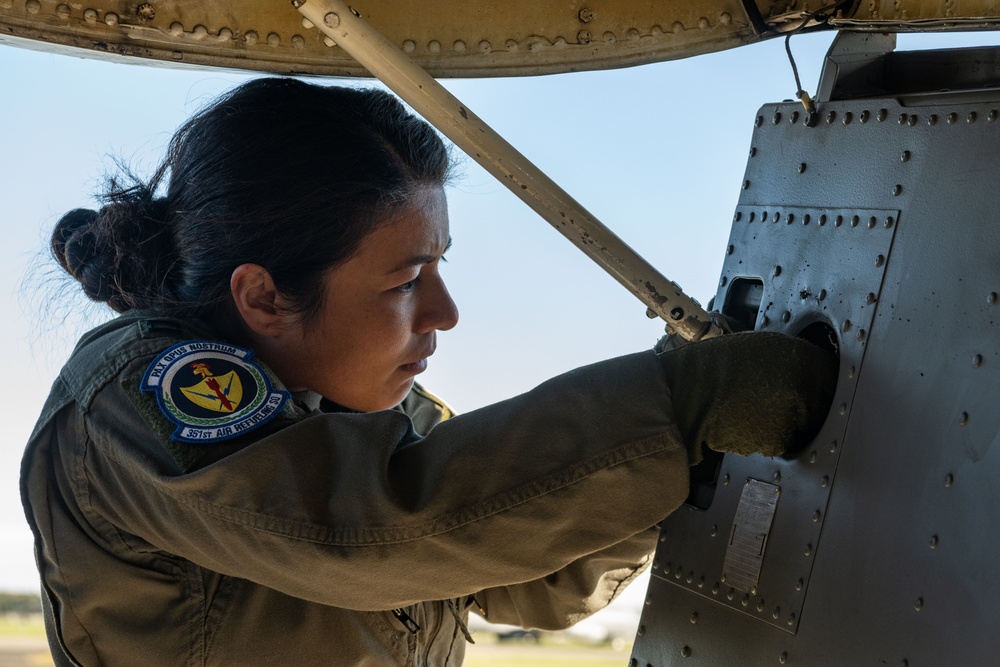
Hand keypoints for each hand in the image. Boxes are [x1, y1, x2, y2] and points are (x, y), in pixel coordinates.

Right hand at [658, 331, 837, 461]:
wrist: (689, 392)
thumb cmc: (717, 366)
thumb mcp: (764, 347)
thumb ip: (796, 361)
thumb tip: (812, 375)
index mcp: (805, 360)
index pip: (833, 378)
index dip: (822, 385)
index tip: (815, 389)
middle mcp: (805, 390)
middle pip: (821, 406)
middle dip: (805, 406)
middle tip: (773, 397)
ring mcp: (793, 418)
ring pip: (801, 426)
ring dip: (786, 420)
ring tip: (755, 404)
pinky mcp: (777, 442)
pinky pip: (781, 439)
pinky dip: (769, 433)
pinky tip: (748, 418)